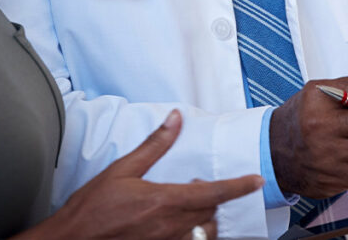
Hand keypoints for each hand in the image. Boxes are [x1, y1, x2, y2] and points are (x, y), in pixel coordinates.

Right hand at [27, 110, 263, 239]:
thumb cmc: (92, 208)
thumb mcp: (122, 169)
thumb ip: (154, 145)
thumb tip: (175, 119)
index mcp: (164, 200)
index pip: (213, 193)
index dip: (239, 186)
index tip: (256, 181)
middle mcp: (170, 226)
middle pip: (210, 214)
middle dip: (212, 199)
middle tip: (195, 186)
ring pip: (203, 234)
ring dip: (203, 220)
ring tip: (187, 208)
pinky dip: (191, 234)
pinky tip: (178, 225)